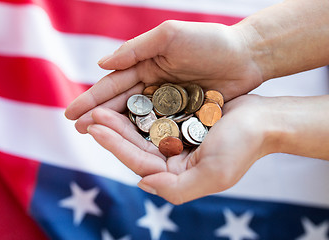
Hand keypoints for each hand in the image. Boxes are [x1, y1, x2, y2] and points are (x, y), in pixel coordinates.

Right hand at [65, 20, 264, 132]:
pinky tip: (130, 147)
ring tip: (97, 139)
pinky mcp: (183, 115)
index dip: (91, 98)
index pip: (113, 84)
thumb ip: (136, 49)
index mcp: (146, 65)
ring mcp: (166, 102)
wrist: (247, 56)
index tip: (71, 113)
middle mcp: (152, 85)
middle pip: (120, 104)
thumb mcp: (171, 36)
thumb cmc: (210, 41)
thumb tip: (101, 65)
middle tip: (77, 130)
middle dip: (98, 116)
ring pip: (136, 118)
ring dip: (117, 129)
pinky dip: (144, 136)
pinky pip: (159, 128)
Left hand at [86, 94, 275, 203]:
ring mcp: (175, 139)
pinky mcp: (179, 120)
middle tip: (93, 115)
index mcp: (177, 174)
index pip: (140, 163)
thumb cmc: (242, 146)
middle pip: (136, 146)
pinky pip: (154, 114)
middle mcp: (173, 159)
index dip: (116, 147)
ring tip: (101, 106)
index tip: (96, 130)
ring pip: (141, 130)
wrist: (263, 119)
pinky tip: (124, 98)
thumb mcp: (213, 174)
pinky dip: (139, 107)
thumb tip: (142, 184)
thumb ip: (177, 189)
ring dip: (121, 118)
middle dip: (113, 131)